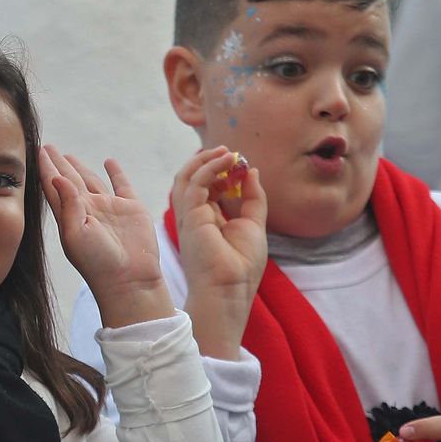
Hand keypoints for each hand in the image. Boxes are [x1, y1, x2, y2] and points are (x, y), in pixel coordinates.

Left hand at [39, 144, 173, 327]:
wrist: (129, 279)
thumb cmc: (97, 262)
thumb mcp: (76, 234)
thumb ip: (67, 205)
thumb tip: (58, 177)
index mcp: (70, 216)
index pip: (54, 187)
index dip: (46, 168)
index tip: (37, 151)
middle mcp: (87, 210)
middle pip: (69, 180)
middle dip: (58, 164)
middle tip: (48, 147)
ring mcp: (109, 208)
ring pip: (91, 181)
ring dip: (80, 168)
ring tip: (68, 155)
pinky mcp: (131, 209)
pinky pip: (122, 184)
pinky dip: (116, 172)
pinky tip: (109, 162)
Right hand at [172, 147, 267, 358]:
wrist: (230, 289)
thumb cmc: (241, 266)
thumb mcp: (253, 225)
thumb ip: (252, 198)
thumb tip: (251, 171)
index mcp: (208, 221)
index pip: (208, 188)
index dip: (221, 172)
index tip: (239, 164)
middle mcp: (195, 217)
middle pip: (194, 180)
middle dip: (209, 162)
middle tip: (229, 152)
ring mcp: (189, 216)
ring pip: (187, 177)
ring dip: (206, 160)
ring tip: (227, 151)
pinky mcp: (189, 215)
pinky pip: (194, 182)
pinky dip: (209, 167)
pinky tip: (227, 160)